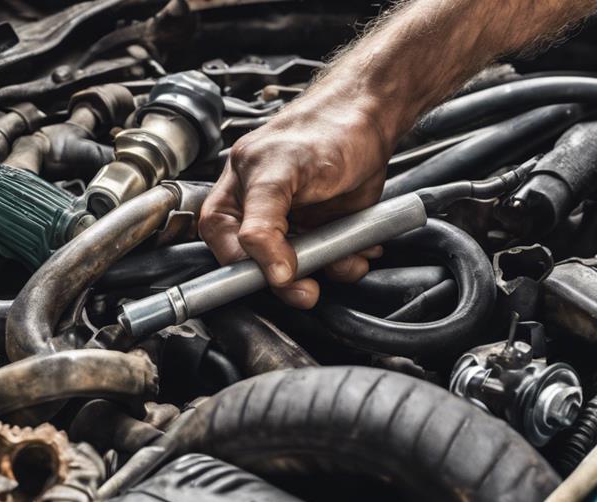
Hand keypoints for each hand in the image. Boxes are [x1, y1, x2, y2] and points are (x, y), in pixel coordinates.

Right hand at [199, 95, 392, 308]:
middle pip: (260, 261)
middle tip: (306, 289)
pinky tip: (359, 247)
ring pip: (300, 267)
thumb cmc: (325, 127)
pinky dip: (347, 261)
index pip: (221, 238)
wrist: (375, 117)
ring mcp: (297, 220)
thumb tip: (269, 272)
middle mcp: (264, 209)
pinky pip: (331, 260)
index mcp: (239, 190)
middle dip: (287, 279)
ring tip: (346, 256)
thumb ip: (264, 223)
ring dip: (326, 269)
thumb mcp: (280, 174)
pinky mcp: (327, 228)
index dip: (240, 263)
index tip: (270, 276)